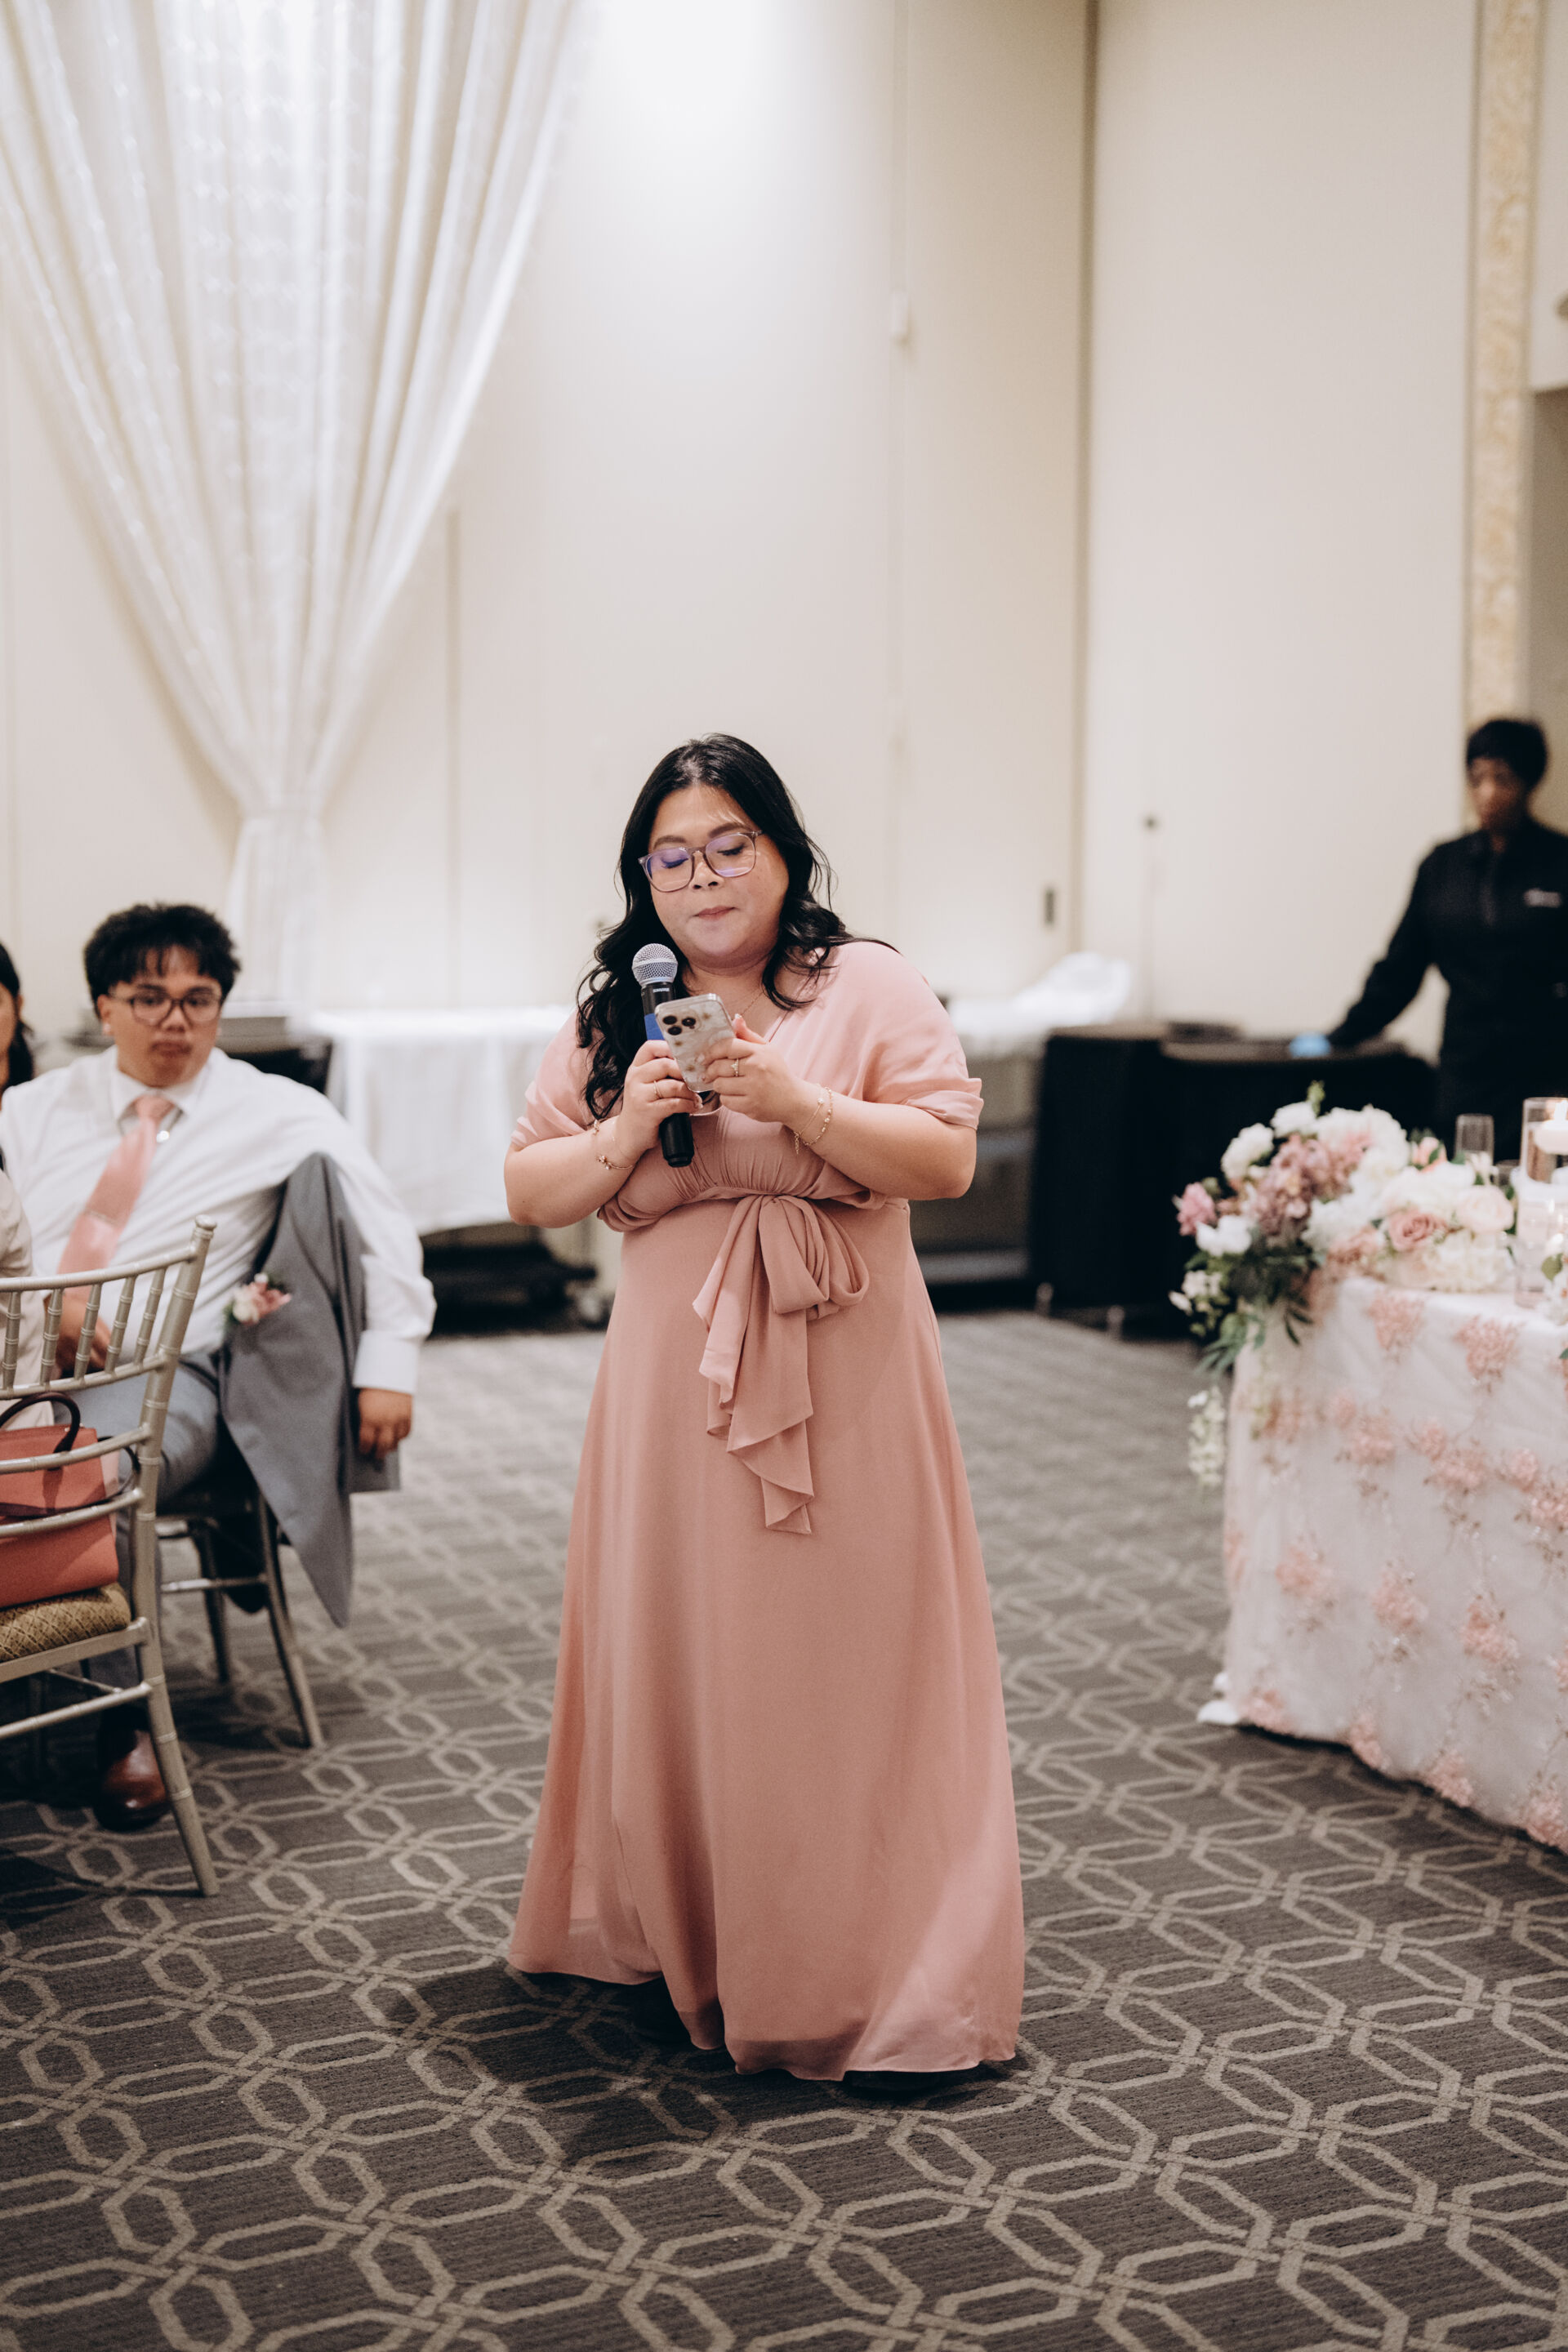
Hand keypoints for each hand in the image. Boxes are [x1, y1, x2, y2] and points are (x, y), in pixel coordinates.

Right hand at [55, 1294, 109, 1373]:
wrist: (51, 1307)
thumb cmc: (75, 1309)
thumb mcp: (92, 1315)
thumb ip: (105, 1331)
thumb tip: (114, 1345)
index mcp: (84, 1327)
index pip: (103, 1348)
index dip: (110, 1354)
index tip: (113, 1356)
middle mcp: (72, 1338)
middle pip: (93, 1360)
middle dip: (101, 1362)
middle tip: (104, 1361)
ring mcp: (62, 1346)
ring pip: (79, 1365)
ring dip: (87, 1364)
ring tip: (91, 1358)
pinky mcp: (54, 1350)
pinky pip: (66, 1364)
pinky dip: (74, 1364)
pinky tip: (77, 1358)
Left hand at [357, 1389, 412, 1465]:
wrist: (389, 1368)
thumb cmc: (369, 1385)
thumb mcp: (361, 1403)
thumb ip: (363, 1419)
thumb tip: (364, 1433)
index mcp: (370, 1418)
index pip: (366, 1442)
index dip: (364, 1448)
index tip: (362, 1450)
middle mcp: (385, 1421)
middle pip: (383, 1446)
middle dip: (378, 1453)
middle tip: (375, 1455)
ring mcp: (398, 1418)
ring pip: (396, 1441)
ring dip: (391, 1447)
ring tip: (386, 1448)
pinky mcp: (408, 1413)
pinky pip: (407, 1432)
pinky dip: (401, 1437)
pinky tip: (397, 1437)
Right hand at [614, 1038, 700, 1158]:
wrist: (628, 1134)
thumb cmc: (643, 1107)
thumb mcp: (645, 1085)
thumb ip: (660, 1072)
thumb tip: (689, 1064)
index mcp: (635, 1069)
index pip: (651, 1047)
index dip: (670, 1049)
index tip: (684, 1059)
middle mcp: (635, 1079)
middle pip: (665, 1064)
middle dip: (685, 1073)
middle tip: (695, 1081)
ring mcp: (639, 1095)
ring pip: (673, 1085)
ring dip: (690, 1092)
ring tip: (696, 1098)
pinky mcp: (648, 1112)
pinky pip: (674, 1103)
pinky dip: (688, 1105)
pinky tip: (693, 1107)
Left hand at [701, 1018, 814, 1130]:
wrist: (793, 1100)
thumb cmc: (777, 1072)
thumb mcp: (767, 1049)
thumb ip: (748, 1035)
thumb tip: (735, 1019)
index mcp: (759, 1052)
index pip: (727, 1046)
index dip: (711, 1051)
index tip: (703, 1057)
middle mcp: (757, 1069)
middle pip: (719, 1067)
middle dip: (710, 1071)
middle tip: (708, 1073)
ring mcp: (754, 1089)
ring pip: (720, 1085)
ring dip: (719, 1085)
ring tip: (726, 1084)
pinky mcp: (751, 1106)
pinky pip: (726, 1101)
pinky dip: (727, 1098)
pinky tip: (735, 1095)